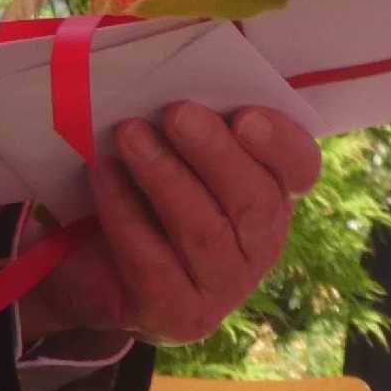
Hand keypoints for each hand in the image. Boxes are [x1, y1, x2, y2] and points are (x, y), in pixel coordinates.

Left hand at [25, 100, 320, 347]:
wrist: (90, 267)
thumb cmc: (141, 193)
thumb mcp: (174, 153)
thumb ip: (189, 124)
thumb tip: (177, 73)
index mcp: (273, 195)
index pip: (300, 168)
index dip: (279, 142)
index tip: (244, 115)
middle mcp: (261, 246)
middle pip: (254, 200)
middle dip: (214, 153)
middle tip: (175, 112)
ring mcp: (225, 288)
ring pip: (205, 231)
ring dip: (164, 177)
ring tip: (128, 135)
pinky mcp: (181, 317)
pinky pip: (154, 262)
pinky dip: (125, 214)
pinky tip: (102, 176)